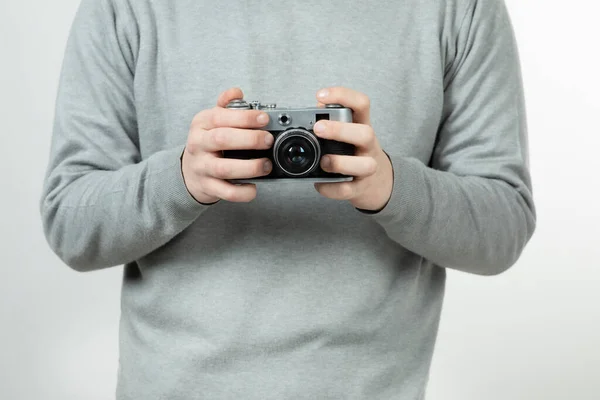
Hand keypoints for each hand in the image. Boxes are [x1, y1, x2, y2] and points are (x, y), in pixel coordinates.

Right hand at [182, 88, 273, 203]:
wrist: (189, 171)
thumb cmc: (207, 143)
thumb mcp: (211, 121)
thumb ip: (226, 107)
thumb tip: (237, 92)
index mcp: (201, 124)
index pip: (220, 117)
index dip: (244, 117)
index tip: (264, 118)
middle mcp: (199, 144)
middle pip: (221, 139)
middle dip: (249, 139)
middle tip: (268, 140)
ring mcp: (202, 167)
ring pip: (224, 168)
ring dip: (249, 167)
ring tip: (266, 165)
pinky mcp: (207, 187)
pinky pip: (226, 192)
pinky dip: (242, 192)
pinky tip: (254, 187)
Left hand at [313, 87, 393, 210]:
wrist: (379, 183)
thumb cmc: (356, 153)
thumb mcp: (350, 132)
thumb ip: (334, 119)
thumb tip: (317, 105)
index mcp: (363, 126)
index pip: (361, 104)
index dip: (343, 96)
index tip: (321, 95)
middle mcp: (369, 146)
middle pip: (366, 133)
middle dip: (340, 130)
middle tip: (318, 128)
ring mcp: (367, 168)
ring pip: (364, 165)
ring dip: (341, 162)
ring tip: (323, 161)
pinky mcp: (360, 188)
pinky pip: (347, 190)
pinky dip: (331, 188)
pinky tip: (319, 183)